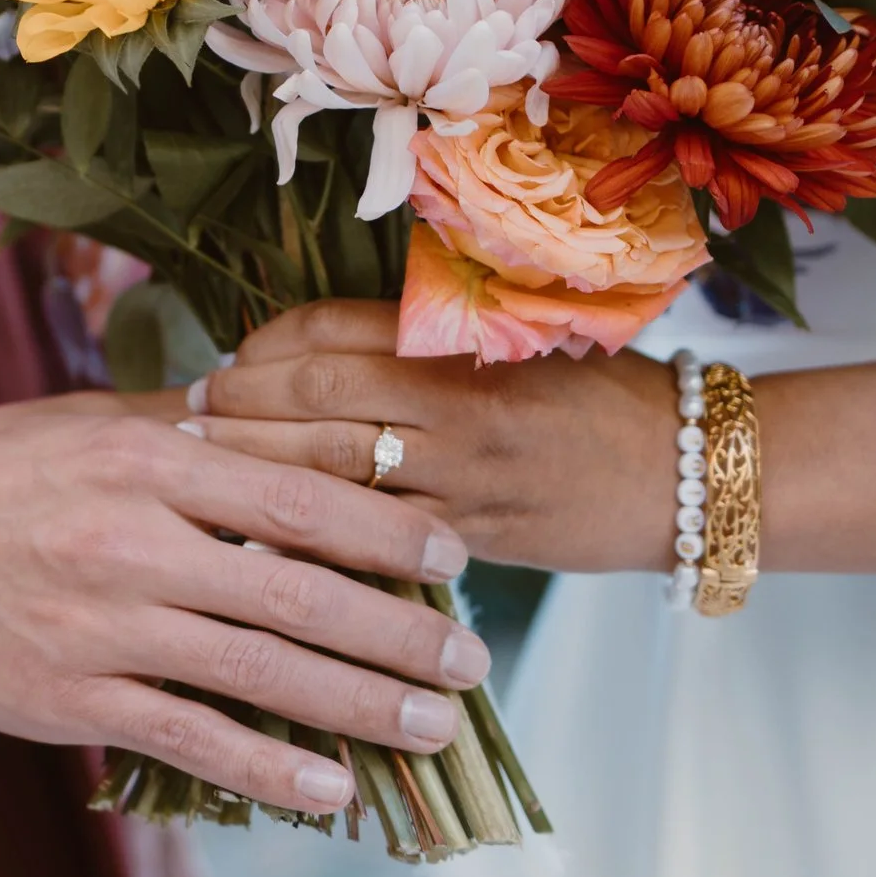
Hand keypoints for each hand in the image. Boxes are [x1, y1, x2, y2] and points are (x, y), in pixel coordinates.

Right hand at [0, 397, 491, 815]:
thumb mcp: (89, 421)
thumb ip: (191, 430)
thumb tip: (291, 422)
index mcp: (148, 459)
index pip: (298, 494)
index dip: (389, 529)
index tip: (455, 555)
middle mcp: (132, 539)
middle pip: (297, 587)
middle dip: (398, 631)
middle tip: (472, 660)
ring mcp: (100, 625)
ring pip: (256, 669)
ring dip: (358, 705)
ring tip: (434, 727)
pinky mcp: (66, 695)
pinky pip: (186, 737)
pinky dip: (265, 767)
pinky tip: (331, 789)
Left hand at [184, 299, 680, 574]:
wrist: (685, 471)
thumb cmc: (597, 393)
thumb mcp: (519, 338)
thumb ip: (427, 337)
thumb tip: (313, 341)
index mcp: (463, 343)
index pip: (333, 331)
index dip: (265, 344)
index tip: (229, 359)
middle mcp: (456, 407)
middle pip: (315, 397)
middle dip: (239, 406)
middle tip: (189, 414)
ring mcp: (462, 482)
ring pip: (331, 471)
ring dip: (255, 468)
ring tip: (205, 469)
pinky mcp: (470, 542)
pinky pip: (371, 545)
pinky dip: (308, 541)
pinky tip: (259, 544)